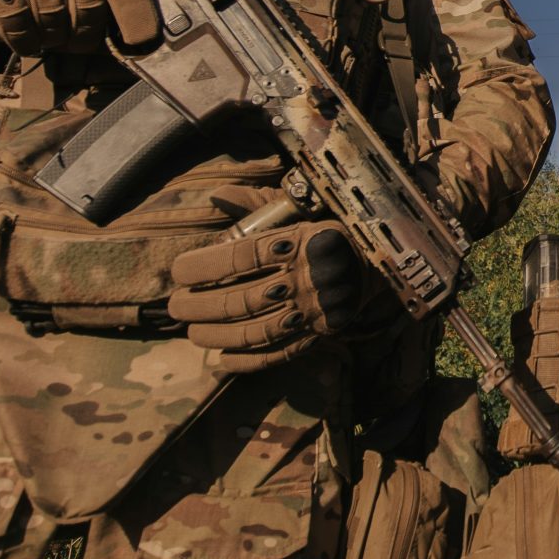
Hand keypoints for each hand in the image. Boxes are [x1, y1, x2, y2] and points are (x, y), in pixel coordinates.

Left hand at [167, 220, 376, 370]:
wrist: (382, 261)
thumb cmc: (331, 229)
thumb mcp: (301, 208)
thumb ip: (257, 204)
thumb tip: (216, 196)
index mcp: (301, 241)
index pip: (242, 256)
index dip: (205, 265)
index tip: (179, 270)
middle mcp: (307, 278)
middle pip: (242, 299)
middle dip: (200, 306)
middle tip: (176, 306)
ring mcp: (314, 311)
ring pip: (256, 331)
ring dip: (216, 336)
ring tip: (192, 332)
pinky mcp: (320, 334)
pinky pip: (279, 354)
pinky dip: (247, 362)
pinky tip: (222, 360)